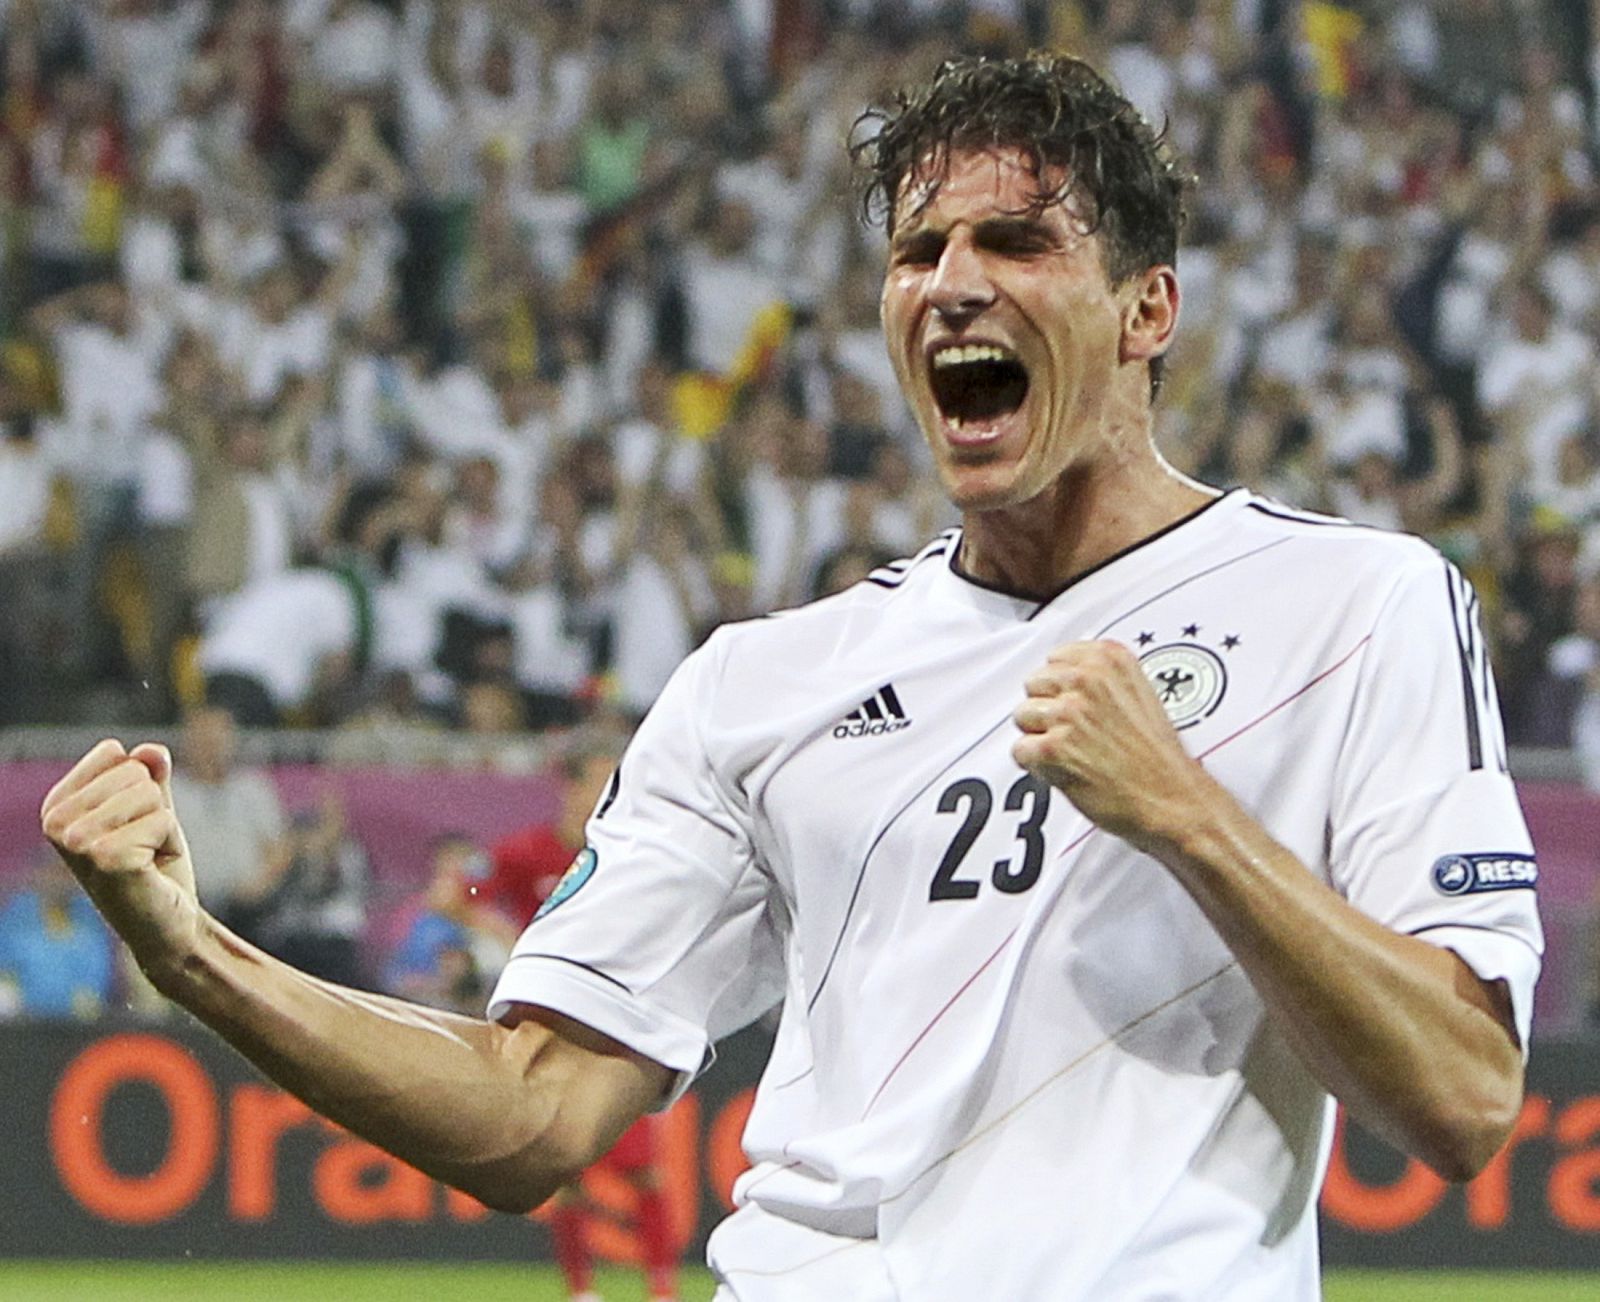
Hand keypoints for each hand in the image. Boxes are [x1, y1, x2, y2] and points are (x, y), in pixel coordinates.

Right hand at [40, 739, 200, 983]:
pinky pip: (163, 819)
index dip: (141, 788)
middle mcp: (55, 822)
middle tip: (145, 847)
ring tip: (148, 857)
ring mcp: (76, 841)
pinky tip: (152, 869)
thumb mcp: (150, 810)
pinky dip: (171, 843)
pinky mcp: (105, 857)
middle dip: (155, 809)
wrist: (168, 925)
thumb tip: (150, 750)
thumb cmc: (155, 867)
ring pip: (150, 792)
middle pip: (135, 771)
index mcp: (56, 805)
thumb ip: (149, 775)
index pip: (115, 753)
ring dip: (164, 827)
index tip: (133, 826)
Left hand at [1011, 641, 1212, 853]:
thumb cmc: (1159, 758)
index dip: (1061, 687)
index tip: (1071, 701)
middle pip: (1034, 684)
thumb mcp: (1141, 694)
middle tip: (1074, 734)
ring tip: (1074, 753)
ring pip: (1023, 716)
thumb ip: (1104, 679)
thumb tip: (1069, 676)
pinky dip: (1036, 766)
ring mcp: (1068, 713)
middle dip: (1047, 710)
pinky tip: (1065, 770)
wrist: (1171, 799)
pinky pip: (1020, 751)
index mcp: (1109, 660)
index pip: (1055, 658)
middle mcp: (1087, 680)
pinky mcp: (1053, 748)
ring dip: (1040, 737)